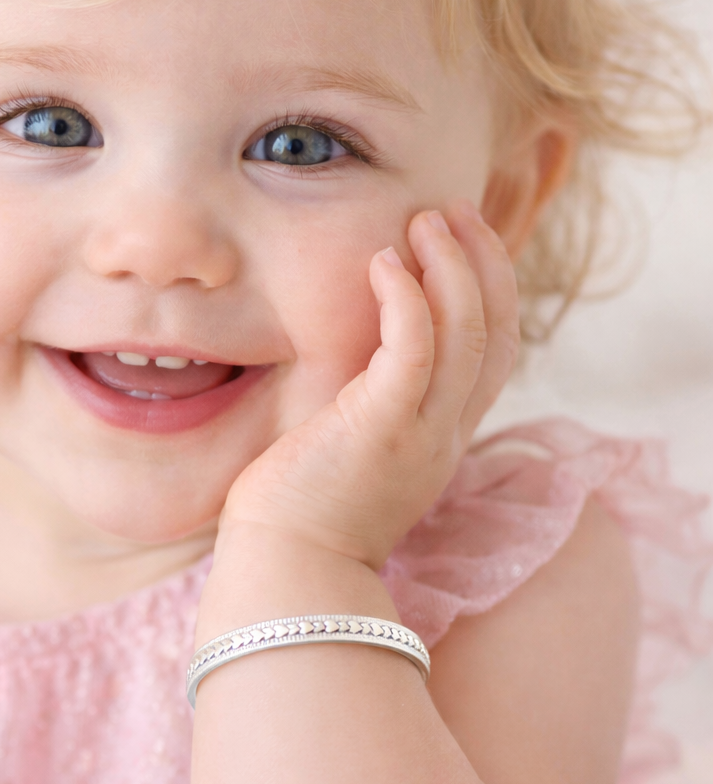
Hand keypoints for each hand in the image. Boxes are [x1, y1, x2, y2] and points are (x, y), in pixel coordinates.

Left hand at [221, 200, 519, 569]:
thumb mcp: (358, 454)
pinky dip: (408, 299)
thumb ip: (374, 411)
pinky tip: (383, 262)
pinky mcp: (380, 428)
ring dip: (453, 267)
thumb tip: (357, 365)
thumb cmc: (304, 511)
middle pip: (498, 333)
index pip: (494, 353)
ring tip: (426, 220)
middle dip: (484, 263)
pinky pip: (413, 349)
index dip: (490, 290)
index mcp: (443, 438)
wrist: (285, 570)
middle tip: (454, 213)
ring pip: (467, 333)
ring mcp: (421, 433)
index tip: (461, 242)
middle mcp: (447, 434)